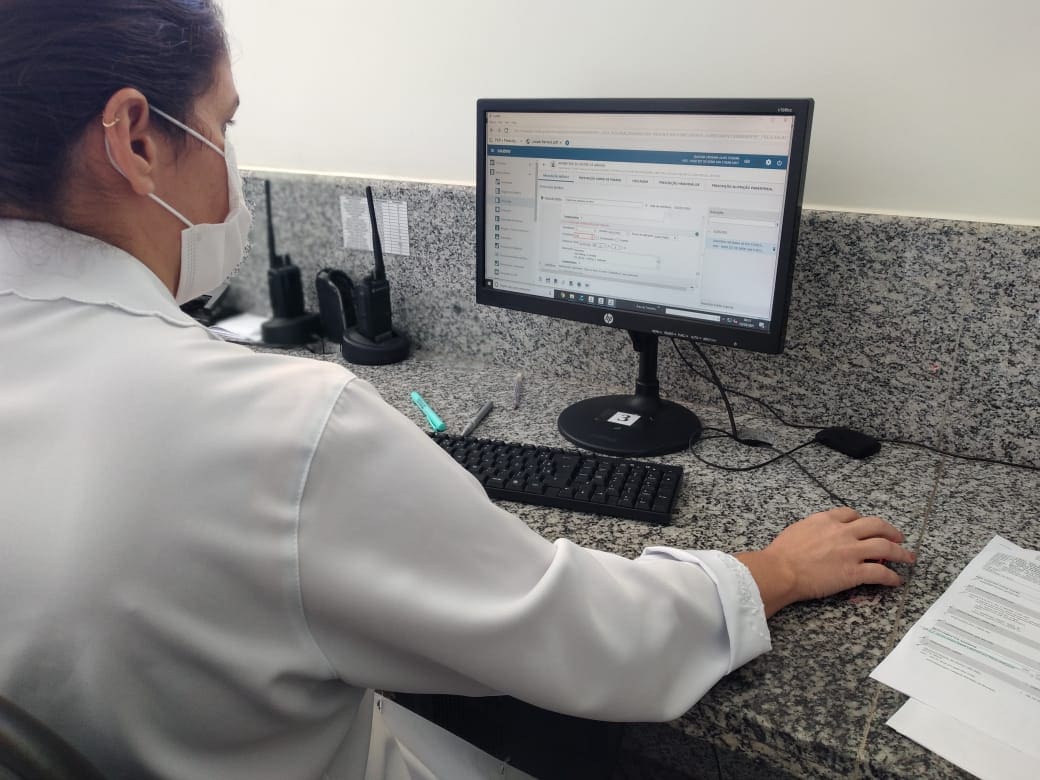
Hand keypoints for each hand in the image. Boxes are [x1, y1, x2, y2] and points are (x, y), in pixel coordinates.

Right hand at [734, 507, 915, 617]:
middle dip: (891, 531)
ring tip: (908, 557)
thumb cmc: (781, 553)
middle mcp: (843, 532)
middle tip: (898, 537)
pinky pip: (881, 573)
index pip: (852, 514)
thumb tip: (816, 534)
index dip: (863, 520)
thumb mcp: (797, 529)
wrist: (780, 570)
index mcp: (827, 520)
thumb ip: (813, 529)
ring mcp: (851, 552)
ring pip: (886, 547)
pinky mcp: (854, 573)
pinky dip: (892, 577)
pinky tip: (896, 581)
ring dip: (901, 552)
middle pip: (876, 525)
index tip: (867, 527)